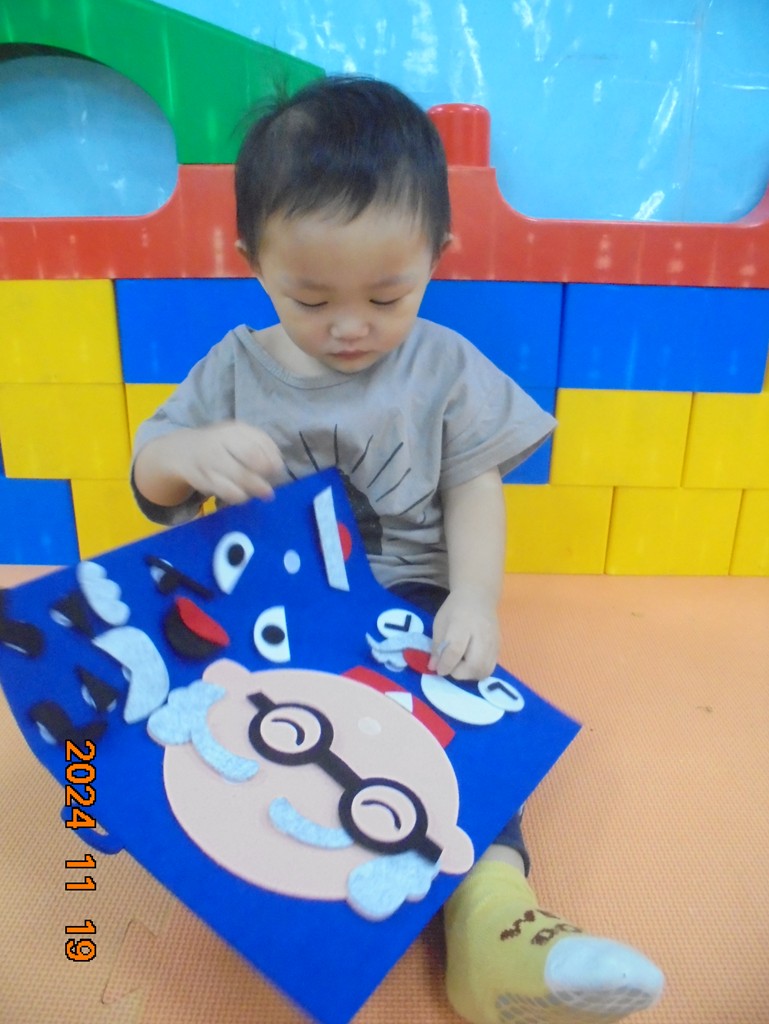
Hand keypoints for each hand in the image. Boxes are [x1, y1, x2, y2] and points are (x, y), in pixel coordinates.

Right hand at [149, 421, 286, 504]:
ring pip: (238, 475)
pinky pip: (225, 490)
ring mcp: (209, 459)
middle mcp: (221, 441)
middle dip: (265, 472)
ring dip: (255, 487)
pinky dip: (239, 496)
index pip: (259, 441)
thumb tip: (278, 464)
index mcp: (234, 430)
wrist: (182, 452)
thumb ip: (261, 446)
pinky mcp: (202, 478)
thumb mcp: (239, 437)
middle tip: (272, 484)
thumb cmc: (220, 444)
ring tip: (263, 494)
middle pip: (250, 455)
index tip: (277, 469)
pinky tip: (244, 496)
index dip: (272, 458)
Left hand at [428, 587, 499, 681]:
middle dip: (459, 673)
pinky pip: (490, 668)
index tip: (438, 670)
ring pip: (484, 670)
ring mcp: (493, 642)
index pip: (455, 650)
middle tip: (450, 667)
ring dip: (469, 675)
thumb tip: (434, 667)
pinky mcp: (499, 647)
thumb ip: (437, 646)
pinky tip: (470, 664)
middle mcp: (481, 634)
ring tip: (460, 666)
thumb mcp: (440, 623)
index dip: (446, 664)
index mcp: (462, 624)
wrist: (479, 597)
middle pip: (474, 664)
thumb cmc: (455, 609)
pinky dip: (478, 672)